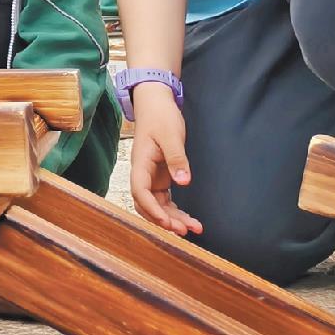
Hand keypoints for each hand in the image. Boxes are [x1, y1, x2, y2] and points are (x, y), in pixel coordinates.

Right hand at [129, 90, 202, 236]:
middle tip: (184, 231)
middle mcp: (144, 173)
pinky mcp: (161, 178)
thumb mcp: (171, 135)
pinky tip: (190, 220)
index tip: (167, 222)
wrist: (156, 104)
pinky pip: (165, 200)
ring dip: (172, 219)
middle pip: (147, 204)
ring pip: (157, 205)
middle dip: (163, 220)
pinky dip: (176, 212)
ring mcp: (152, 177)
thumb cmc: (161, 117)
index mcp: (140, 163)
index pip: (140, 191)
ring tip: (194, 229)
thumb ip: (177, 159)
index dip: (151, 209)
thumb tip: (183, 182)